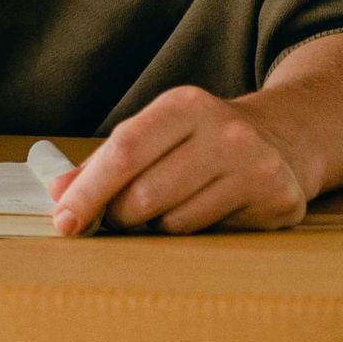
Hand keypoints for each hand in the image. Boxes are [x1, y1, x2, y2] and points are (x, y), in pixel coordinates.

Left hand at [49, 85, 313, 236]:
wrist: (283, 137)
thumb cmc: (200, 140)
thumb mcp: (155, 134)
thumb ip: (103, 162)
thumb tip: (59, 193)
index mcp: (185, 104)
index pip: (124, 152)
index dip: (88, 191)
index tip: (63, 221)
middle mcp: (225, 130)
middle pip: (144, 195)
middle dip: (119, 215)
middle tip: (121, 214)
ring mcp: (256, 166)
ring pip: (174, 223)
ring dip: (158, 226)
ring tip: (174, 204)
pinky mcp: (278, 199)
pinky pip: (210, 236)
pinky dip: (195, 233)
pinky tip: (210, 208)